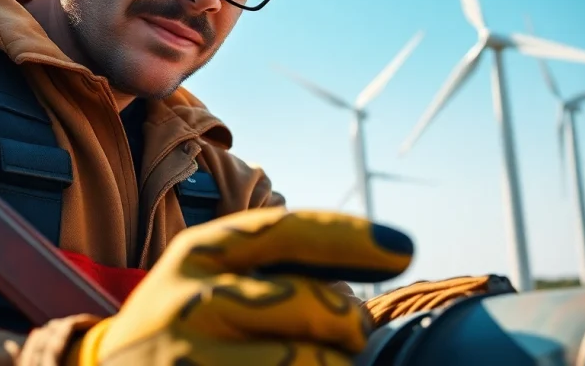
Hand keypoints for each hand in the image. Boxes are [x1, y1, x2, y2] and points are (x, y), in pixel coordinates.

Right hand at [67, 207, 412, 364]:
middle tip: (346, 339)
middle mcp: (193, 300)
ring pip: (310, 362)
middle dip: (347, 326)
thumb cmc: (181, 326)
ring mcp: (191, 357)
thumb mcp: (208, 278)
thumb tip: (377, 266)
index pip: (287, 231)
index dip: (351, 237)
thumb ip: (276, 268)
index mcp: (200, 253)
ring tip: (321, 363)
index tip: (403, 248)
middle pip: (313, 305)